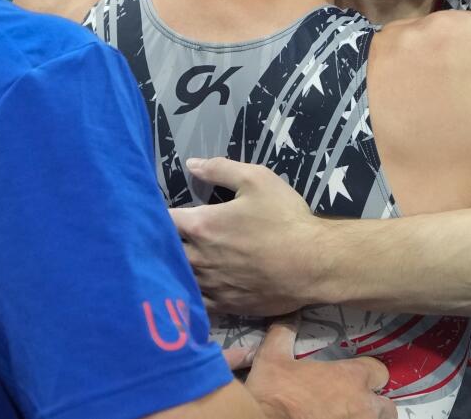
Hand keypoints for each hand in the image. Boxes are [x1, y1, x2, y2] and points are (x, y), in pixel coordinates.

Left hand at [170, 157, 323, 314]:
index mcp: (201, 225)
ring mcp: (211, 285)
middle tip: (159, 238)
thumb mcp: (257, 179)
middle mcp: (199, 258)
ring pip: (177, 279)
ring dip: (172, 269)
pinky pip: (196, 303)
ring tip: (169, 263)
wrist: (315, 264)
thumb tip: (191, 164)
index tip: (155, 211)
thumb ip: (220, 169)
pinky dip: (189, 295)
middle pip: (164, 253)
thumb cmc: (285, 218)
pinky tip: (190, 290)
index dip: (156, 214)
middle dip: (160, 244)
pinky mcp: (225, 306)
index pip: (163, 220)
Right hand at [248, 314, 394, 418]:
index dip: (368, 373)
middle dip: (375, 404)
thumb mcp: (272, 355)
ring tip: (350, 416)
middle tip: (356, 404)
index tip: (355, 377)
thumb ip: (284, 332)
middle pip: (387, 407)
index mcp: (350, 378)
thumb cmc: (273, 391)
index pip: (379, 372)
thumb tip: (289, 313)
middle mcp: (363, 405)